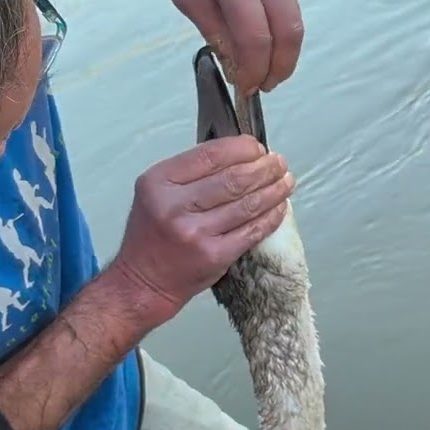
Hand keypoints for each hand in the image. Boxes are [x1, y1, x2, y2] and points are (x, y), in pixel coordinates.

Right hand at [107, 134, 293, 324]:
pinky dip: (271, 216)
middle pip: (234, 179)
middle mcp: (175, 206)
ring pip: (247, 204)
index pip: (210, 155)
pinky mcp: (214, 256)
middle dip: (264, 168)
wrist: (143, 281)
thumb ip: (190, 175)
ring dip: (274, 190)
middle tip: (279, 162)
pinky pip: (252, 231)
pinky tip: (279, 207)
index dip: (242, 148)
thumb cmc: (153, 235)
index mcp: (159, 182)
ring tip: (286, 181)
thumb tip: (240, 157)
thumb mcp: (157, 194)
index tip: (258, 147)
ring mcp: (196, 233)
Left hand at [168, 0, 303, 95]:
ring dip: (283, 53)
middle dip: (280, 67)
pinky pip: (292, 10)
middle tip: (264, 84)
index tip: (246, 87)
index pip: (255, 37)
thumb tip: (234, 64)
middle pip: (289, 32)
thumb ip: (211, 27)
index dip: (254, 70)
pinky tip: (265, 44)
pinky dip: (281, 34)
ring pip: (296, 22)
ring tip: (264, 69)